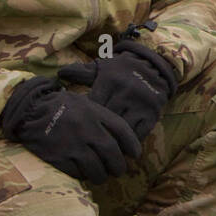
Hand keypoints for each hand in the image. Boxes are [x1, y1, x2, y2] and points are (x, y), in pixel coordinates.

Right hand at [0, 76, 141, 184]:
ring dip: (102, 175)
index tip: (135, 154)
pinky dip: (83, 176)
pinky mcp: (58, 158)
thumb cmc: (63, 108)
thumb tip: (124, 140)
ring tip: (102, 175)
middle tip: (119, 170)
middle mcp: (86, 129)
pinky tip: (84, 173)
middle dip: (119, 166)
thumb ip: (104, 118)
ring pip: (96, 169)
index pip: (122, 130)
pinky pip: (78, 173)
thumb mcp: (86, 104)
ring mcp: (72, 145)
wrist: (30, 111)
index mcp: (94, 113)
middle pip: (112, 154)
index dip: (132, 145)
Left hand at [57, 40, 177, 140]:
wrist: (156, 66)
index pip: (93, 105)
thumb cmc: (123, 69)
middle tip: (87, 141)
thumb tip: (60, 74)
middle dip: (96, 130)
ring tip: (102, 148)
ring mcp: (140, 105)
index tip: (80, 124)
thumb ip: (82, 73)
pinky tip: (120, 146)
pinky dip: (128, 142)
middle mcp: (125, 92)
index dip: (86, 117)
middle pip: (106, 119)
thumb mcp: (104, 67)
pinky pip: (138, 134)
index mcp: (110, 81)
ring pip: (121, 129)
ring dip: (112, 140)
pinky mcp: (152, 114)